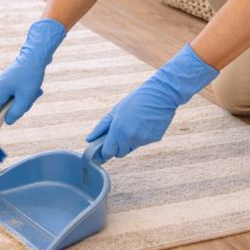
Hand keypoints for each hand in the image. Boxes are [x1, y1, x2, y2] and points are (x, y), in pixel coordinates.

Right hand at [0, 19, 66, 127]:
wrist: (35, 55)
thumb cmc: (30, 75)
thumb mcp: (25, 98)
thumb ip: (15, 112)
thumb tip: (7, 121)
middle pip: (3, 106)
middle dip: (18, 107)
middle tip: (31, 100)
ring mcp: (2, 82)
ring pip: (11, 100)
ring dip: (24, 99)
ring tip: (35, 91)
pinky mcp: (8, 80)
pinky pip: (14, 93)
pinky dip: (24, 94)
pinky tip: (35, 89)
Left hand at [86, 44, 218, 158]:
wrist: (160, 95)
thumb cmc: (136, 100)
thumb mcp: (115, 111)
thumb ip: (101, 128)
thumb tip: (89, 139)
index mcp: (118, 130)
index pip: (108, 153)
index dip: (106, 152)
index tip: (106, 148)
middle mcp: (129, 138)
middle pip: (120, 153)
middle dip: (118, 147)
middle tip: (121, 133)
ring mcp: (142, 140)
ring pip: (132, 148)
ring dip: (130, 141)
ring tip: (134, 124)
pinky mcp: (154, 140)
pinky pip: (143, 143)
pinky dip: (142, 137)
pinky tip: (145, 124)